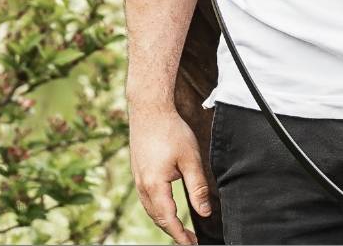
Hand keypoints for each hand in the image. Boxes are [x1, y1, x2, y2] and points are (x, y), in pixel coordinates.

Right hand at [129, 107, 215, 243]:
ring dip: (165, 222)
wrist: (149, 110)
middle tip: (190, 240)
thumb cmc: (171, 131)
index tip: (192, 245)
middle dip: (173, 232)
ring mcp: (138, 179)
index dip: (180, 236)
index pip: (169, 220)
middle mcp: (142, 186)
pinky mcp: (138, 172)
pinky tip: (167, 208)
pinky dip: (158, 210)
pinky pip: (147, 199)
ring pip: (151, 210)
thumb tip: (205, 213)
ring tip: (180, 229)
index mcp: (155, 186)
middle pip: (158, 218)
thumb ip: (198, 188)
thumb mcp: (190, 159)